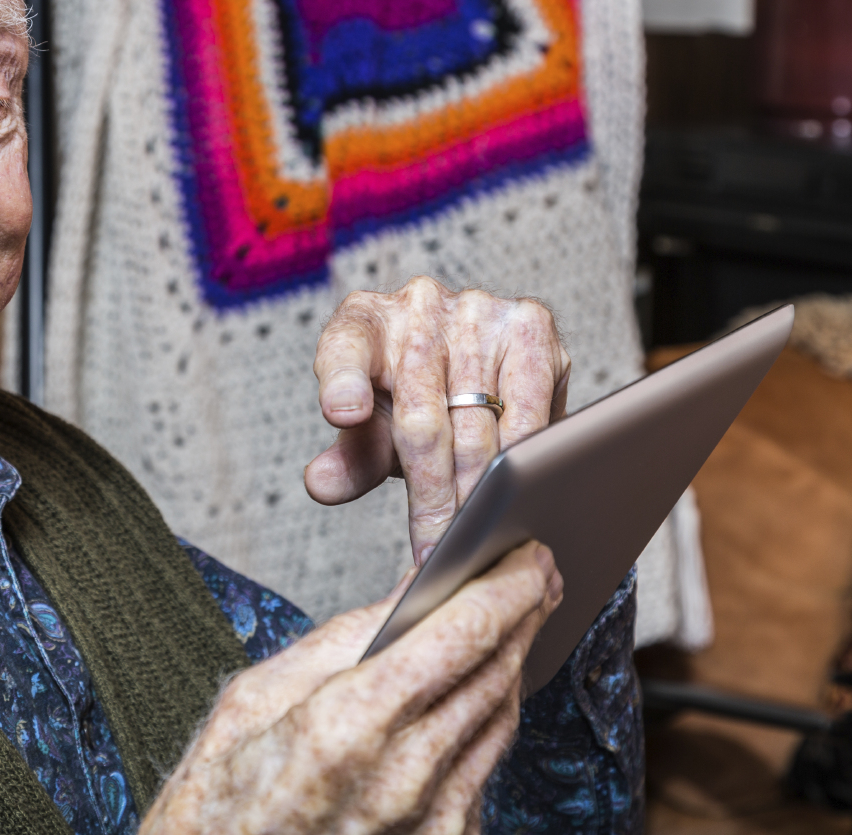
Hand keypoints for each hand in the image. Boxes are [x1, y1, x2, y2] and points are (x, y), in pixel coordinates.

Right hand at [142, 542, 563, 834]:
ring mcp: (429, 824)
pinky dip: (489, 719)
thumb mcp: (254, 700)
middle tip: (538, 569)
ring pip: (499, 720)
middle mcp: (403, 780)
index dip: (504, 587)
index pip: (458, 636)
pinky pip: (483, 769)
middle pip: (493, 674)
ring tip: (521, 616)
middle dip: (522, 613)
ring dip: (514, 661)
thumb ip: (343, 640)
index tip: (525, 551)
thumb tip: (412, 586)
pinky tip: (488, 687)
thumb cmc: (216, 805)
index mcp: (347, 726)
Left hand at [305, 278, 569, 563]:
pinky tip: (514, 490)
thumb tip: (322, 484)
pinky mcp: (529, 324)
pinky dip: (521, 457)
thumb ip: (350, 458)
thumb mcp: (370, 430)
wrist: (466, 355)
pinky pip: (529, 407)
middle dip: (431, 493)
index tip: (342, 414)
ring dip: (477, 486)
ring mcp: (475, 310)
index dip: (342, 383)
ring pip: (478, 421)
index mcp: (362, 322)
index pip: (343, 349)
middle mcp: (416, 306)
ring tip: (472, 531)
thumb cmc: (408, 396)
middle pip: (421, 416)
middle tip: (435, 546)